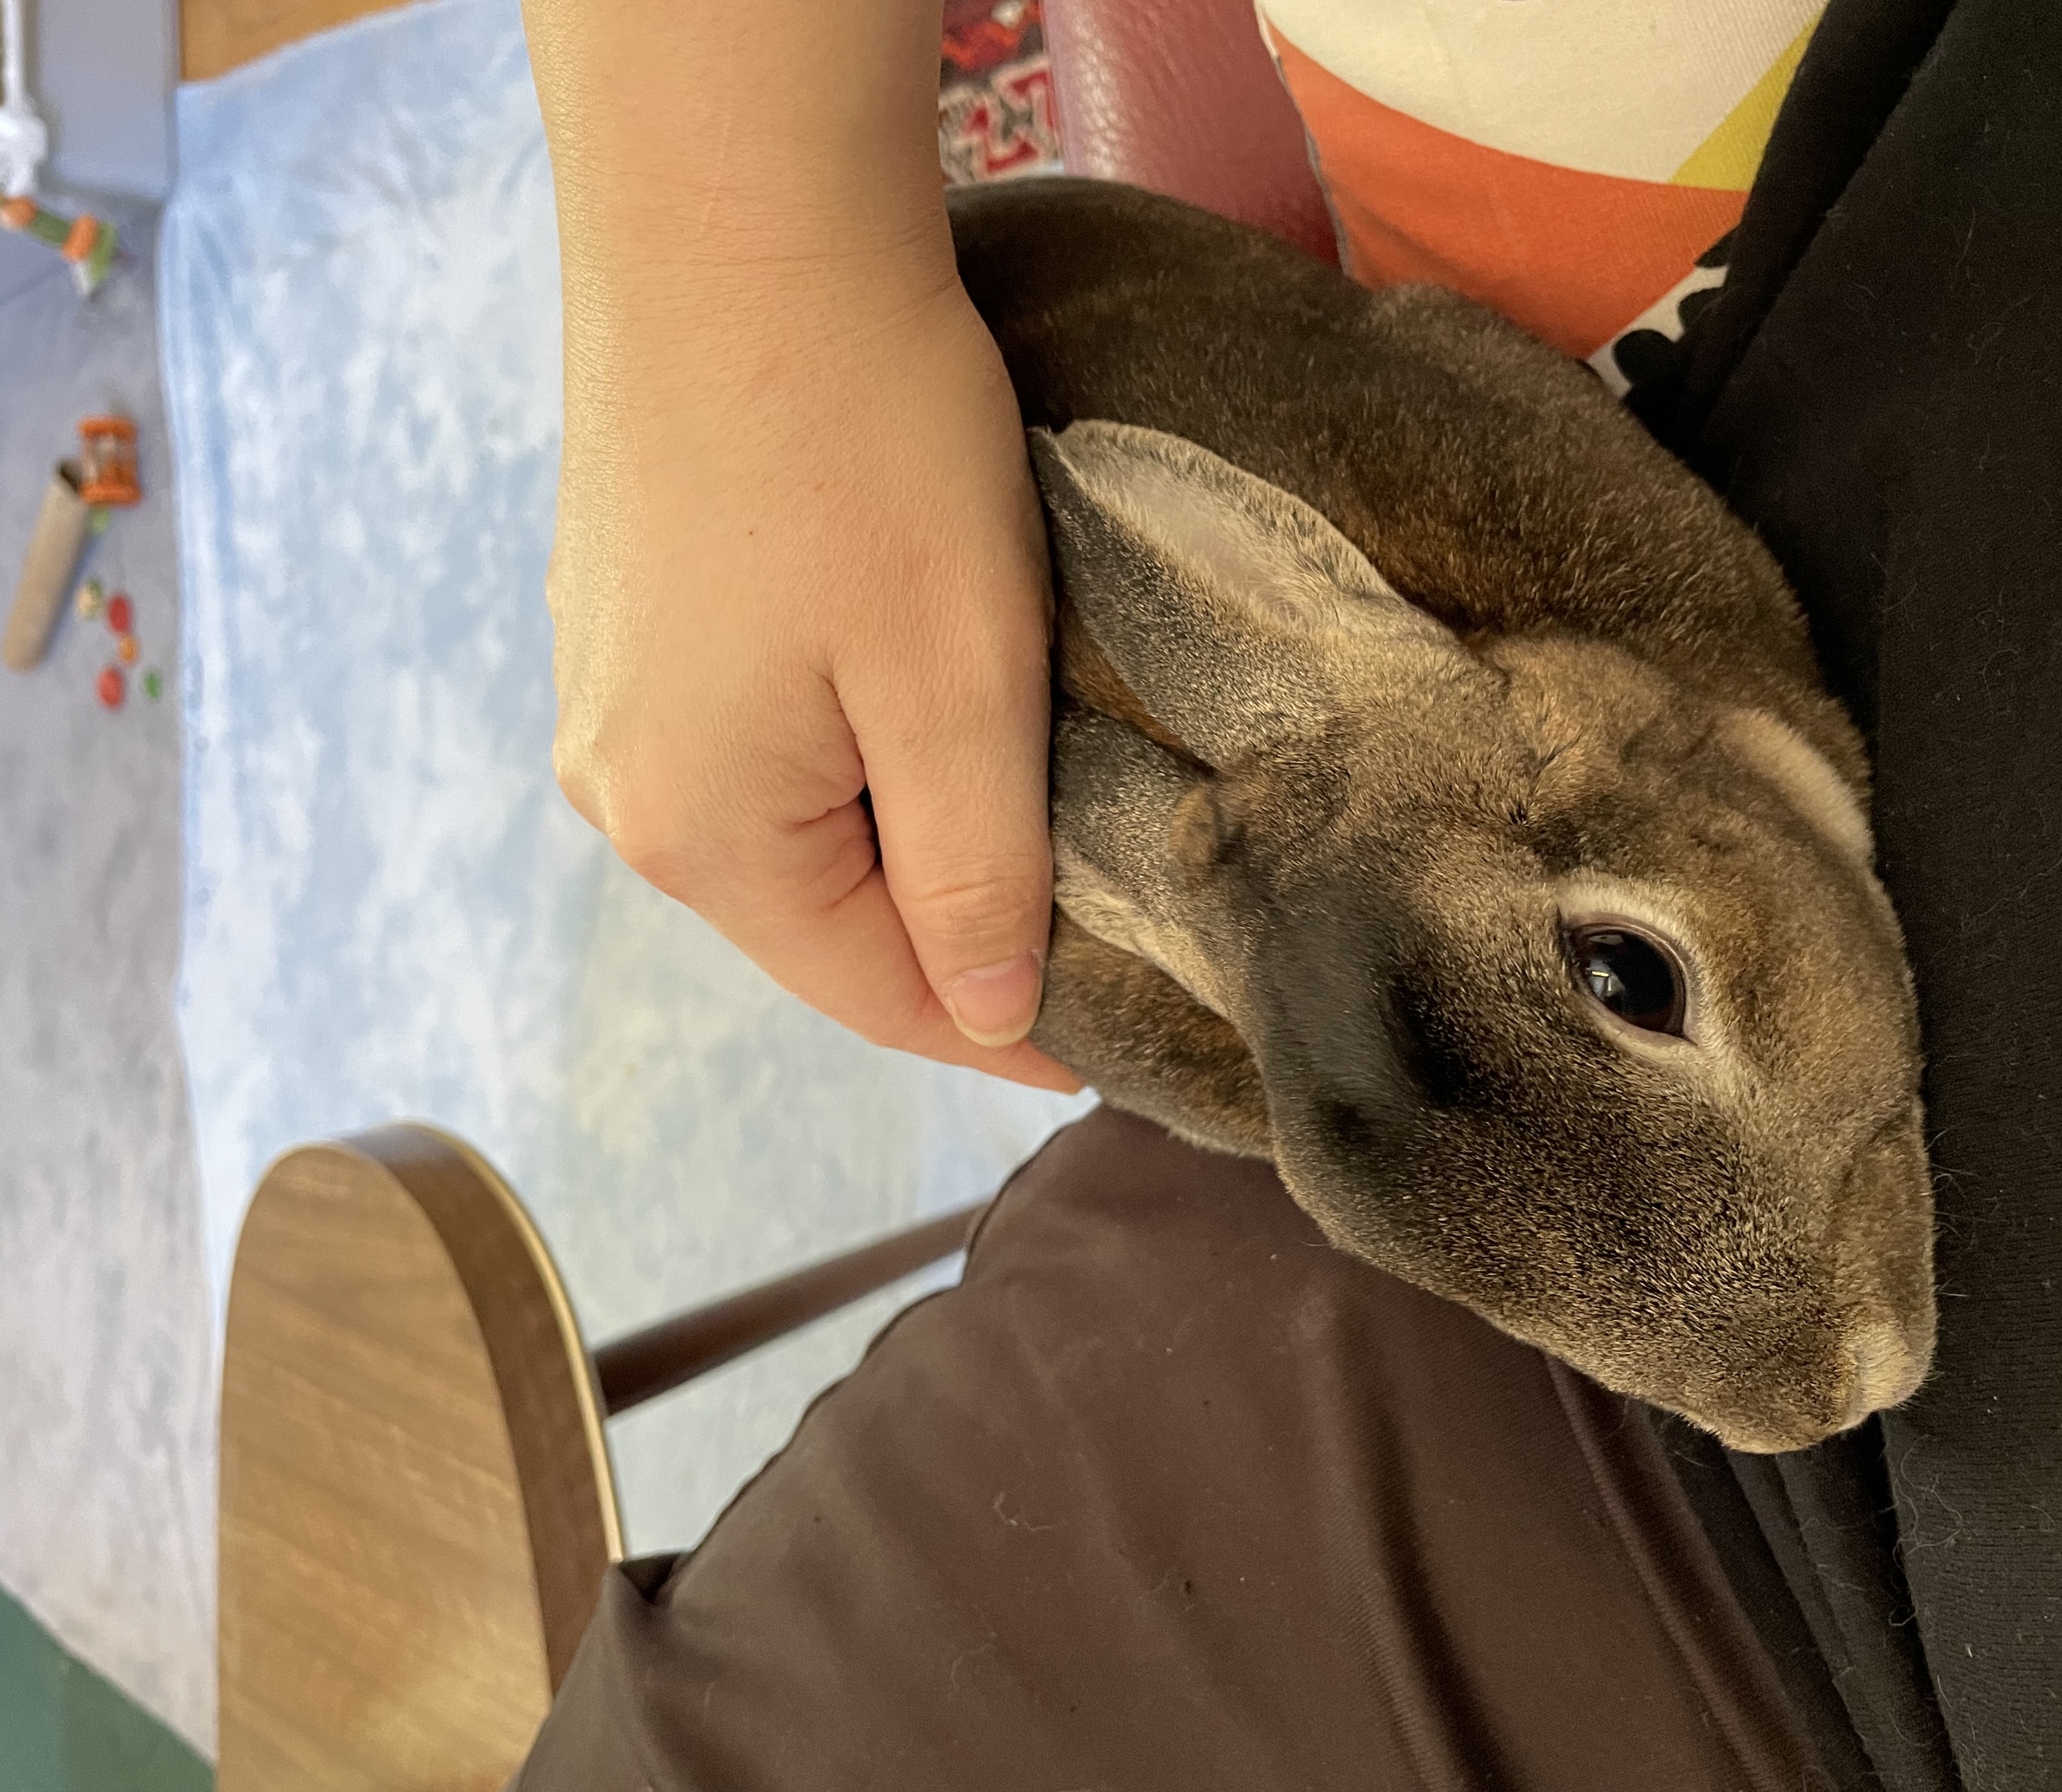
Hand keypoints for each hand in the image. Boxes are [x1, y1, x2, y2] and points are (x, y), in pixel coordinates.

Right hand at [545, 258, 1078, 1092]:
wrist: (737, 228)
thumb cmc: (862, 449)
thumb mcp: (957, 692)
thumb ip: (974, 878)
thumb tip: (985, 1016)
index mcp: (699, 831)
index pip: (877, 994)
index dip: (1002, 1026)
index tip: (1102, 1041)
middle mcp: (624, 785)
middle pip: (825, 918)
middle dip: (953, 930)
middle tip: (1085, 925)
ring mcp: (612, 694)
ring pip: (795, 825)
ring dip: (902, 834)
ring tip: (1015, 816)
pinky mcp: (628, 619)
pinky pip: (759, 738)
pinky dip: (848, 750)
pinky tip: (908, 706)